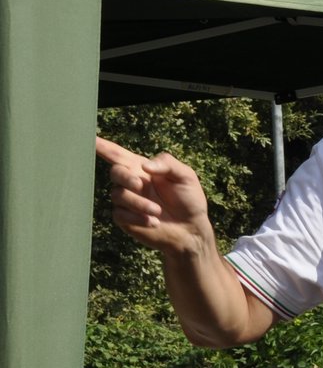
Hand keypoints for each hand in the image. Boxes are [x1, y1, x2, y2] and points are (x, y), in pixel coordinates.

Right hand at [95, 136, 212, 253]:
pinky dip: (137, 218)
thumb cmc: (189, 200)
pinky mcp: (125, 218)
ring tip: (158, 211)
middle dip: (126, 178)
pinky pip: (120, 214)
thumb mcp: (186, 176)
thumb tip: (145, 166)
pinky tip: (154, 222)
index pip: (117, 154)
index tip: (88, 138)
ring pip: (118, 195)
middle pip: (115, 172)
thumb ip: (168, 164)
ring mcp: (126, 201)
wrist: (191, 229)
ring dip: (139, 203)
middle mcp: (131, 182)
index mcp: (141, 169)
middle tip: (141, 185)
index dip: (102, 146)